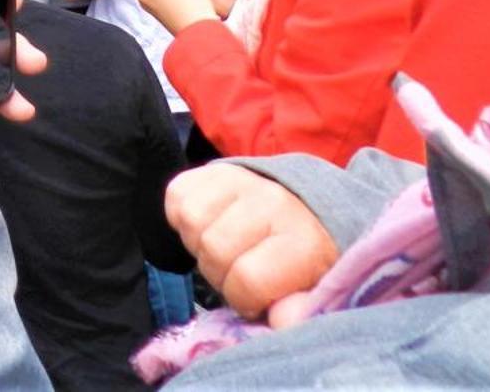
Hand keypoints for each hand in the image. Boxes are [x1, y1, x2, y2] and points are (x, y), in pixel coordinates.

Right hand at [166, 164, 338, 325]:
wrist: (304, 213)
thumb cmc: (302, 264)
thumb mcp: (312, 295)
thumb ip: (299, 311)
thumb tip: (283, 321)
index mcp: (304, 240)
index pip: (247, 279)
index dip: (243, 300)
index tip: (257, 298)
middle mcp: (273, 201)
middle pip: (213, 249)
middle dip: (219, 273)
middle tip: (236, 273)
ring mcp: (242, 179)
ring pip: (191, 220)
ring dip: (199, 244)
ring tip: (222, 251)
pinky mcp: (214, 168)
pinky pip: (177, 196)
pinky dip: (183, 219)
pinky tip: (209, 226)